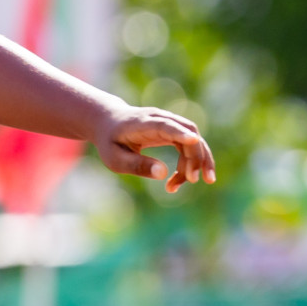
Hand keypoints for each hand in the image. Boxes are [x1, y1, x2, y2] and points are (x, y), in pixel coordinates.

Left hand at [93, 105, 215, 191]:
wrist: (109, 122)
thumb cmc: (110, 142)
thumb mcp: (115, 158)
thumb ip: (137, 165)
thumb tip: (162, 174)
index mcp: (142, 123)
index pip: (164, 125)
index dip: (179, 133)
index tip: (194, 140)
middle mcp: (160, 118)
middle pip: (187, 133)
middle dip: (196, 156)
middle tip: (192, 180)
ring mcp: (169, 123)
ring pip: (194, 141)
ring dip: (197, 162)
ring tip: (177, 187)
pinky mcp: (174, 130)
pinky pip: (191, 146)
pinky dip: (191, 162)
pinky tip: (182, 179)